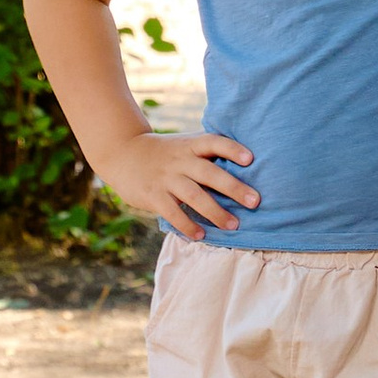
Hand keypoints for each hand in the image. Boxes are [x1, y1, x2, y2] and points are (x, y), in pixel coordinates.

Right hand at [107, 125, 256, 240]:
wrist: (122, 152)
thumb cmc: (165, 152)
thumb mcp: (184, 144)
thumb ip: (207, 154)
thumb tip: (246, 168)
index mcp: (191, 145)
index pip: (214, 142)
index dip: (232, 149)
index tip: (250, 159)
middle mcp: (180, 160)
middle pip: (209, 173)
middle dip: (234, 188)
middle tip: (255, 202)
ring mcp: (166, 178)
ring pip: (194, 196)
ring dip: (215, 212)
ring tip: (233, 226)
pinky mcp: (153, 195)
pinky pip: (173, 212)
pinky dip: (187, 225)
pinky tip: (201, 235)